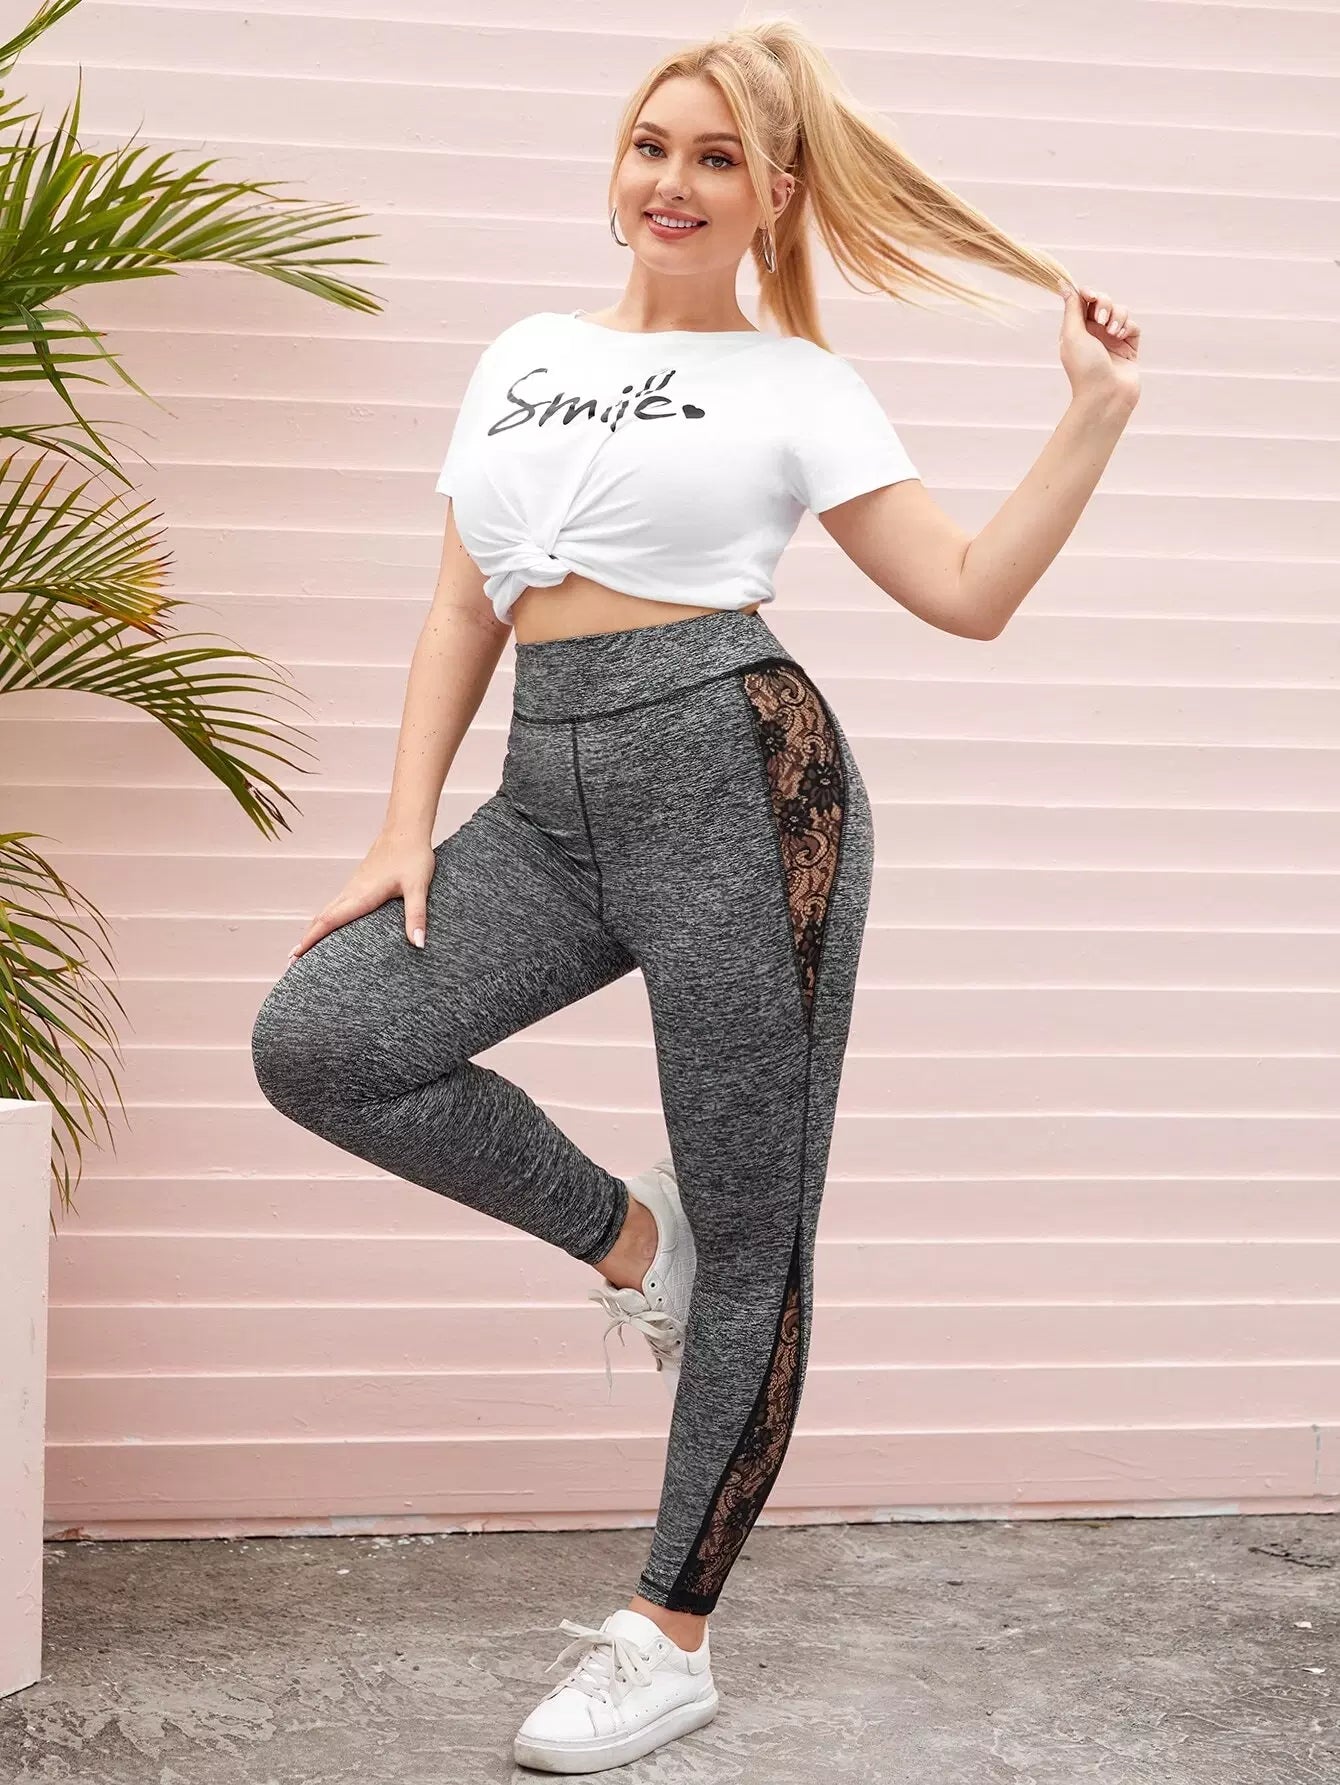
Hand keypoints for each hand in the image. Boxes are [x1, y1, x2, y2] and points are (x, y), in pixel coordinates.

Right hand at [285, 830, 437, 963]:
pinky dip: (324, 919)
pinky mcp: (358, 883)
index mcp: (362, 895)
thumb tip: (419, 944)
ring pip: (326, 911)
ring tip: (301, 950)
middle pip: (321, 919)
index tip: (295, 956)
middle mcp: (352, 892)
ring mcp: (353, 886)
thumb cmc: (413, 856)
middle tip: (289, 963)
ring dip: (312, 930)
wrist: (405, 829)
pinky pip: (335, 905)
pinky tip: (327, 926)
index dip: (312, 939)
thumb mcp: (418, 887)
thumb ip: (417, 916)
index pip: (330, 921)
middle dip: (305, 940)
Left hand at [1057, 281, 1139, 407]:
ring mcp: (1113, 339)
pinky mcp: (1130, 346)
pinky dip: (1128, 327)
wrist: (1105, 395)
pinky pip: (1133, 325)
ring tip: (1113, 333)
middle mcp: (1094, 332)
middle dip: (1104, 304)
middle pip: (1103, 301)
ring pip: (1120, 310)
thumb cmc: (1084, 367)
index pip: (1084, 301)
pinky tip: (1121, 338)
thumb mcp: (1072, 334)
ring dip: (1117, 316)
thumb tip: (1064, 284)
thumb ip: (1072, 308)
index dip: (1088, 293)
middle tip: (1101, 319)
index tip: (1090, 296)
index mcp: (1077, 329)